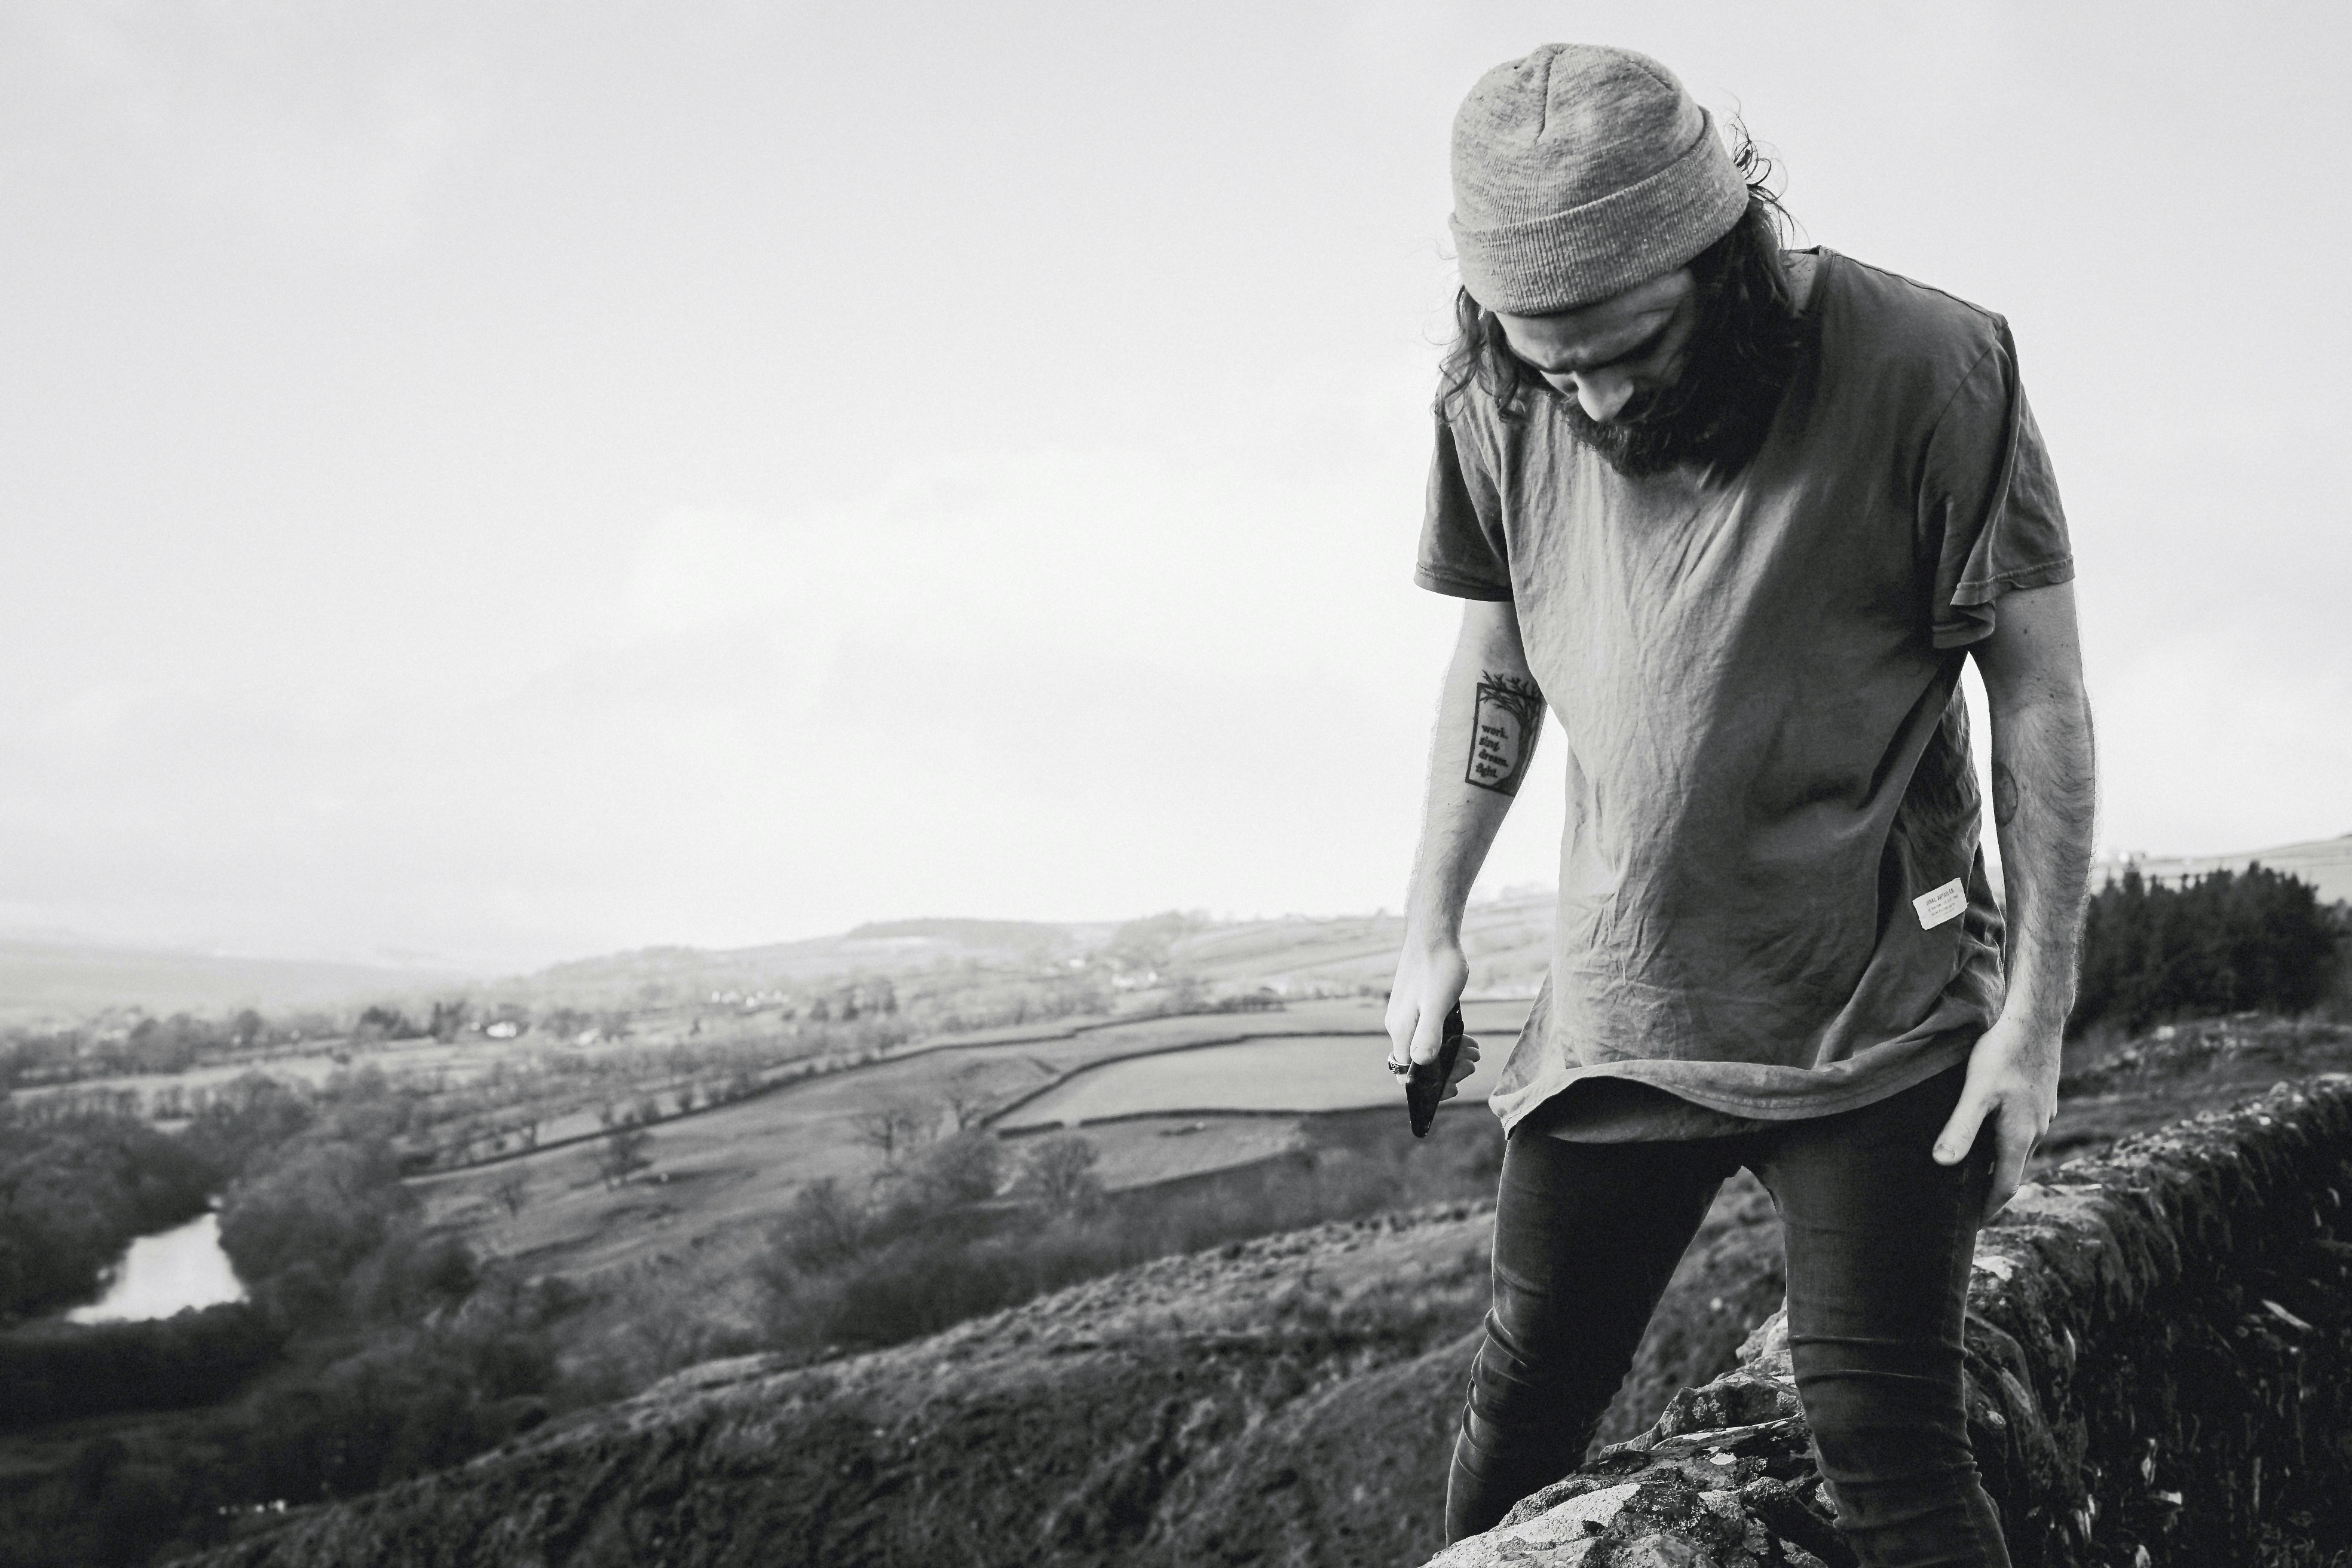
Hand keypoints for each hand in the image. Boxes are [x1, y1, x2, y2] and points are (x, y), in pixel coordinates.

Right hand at [1386, 935, 1480, 1097]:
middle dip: (1447, 1069)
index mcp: (1400, 1029)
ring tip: (1475, 1051)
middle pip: (1418, 1062)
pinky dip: (1448, 1039)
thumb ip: (1429, 1034)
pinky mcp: (1415, 1005)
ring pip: (1426, 1046)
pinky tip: (1467, 1037)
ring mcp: (1406, 1015)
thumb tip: (1421, 1064)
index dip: (1428, 1086)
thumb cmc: (1438, 966)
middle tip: (1472, 1064)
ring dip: (1451, 1054)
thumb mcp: (1439, 1004)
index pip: (1406, 1072)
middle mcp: (1398, 1025)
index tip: (1452, 1086)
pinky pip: (1429, 1031)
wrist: (1433, 934)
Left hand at [1931, 1012, 2061, 1221]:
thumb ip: (1960, 1128)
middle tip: (1965, 1204)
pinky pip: (2020, 1129)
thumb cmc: (2002, 1054)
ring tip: (1970, 1171)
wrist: (2037, 1020)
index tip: (1971, 1226)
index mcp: (2019, 1138)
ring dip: (1996, 1163)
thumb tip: (1942, 1164)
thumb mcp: (1975, 1092)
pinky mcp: (2039, 1098)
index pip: (2004, 1188)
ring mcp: (2041, 1114)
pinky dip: (2002, 1139)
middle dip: (1989, 1190)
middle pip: (2011, 1171)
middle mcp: (2035, 1131)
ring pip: (2016, 1149)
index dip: (1987, 1209)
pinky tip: (1985, 1129)